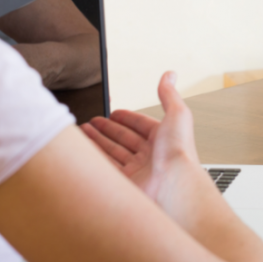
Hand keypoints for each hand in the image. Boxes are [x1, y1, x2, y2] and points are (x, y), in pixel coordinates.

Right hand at [81, 71, 197, 201]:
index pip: (140, 126)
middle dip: (107, 130)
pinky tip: (85, 152)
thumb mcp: (177, 114)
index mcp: (163, 140)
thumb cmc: (179, 153)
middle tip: (93, 122)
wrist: (173, 185)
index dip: (127, 118)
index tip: (113, 114)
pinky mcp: (125, 186)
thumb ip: (169, 95)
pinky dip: (95, 160)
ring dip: (97, 143)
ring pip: (112, 154)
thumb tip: (169, 75)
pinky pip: (106, 169)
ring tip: (83, 132)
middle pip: (124, 140)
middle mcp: (150, 156)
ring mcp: (137, 172)